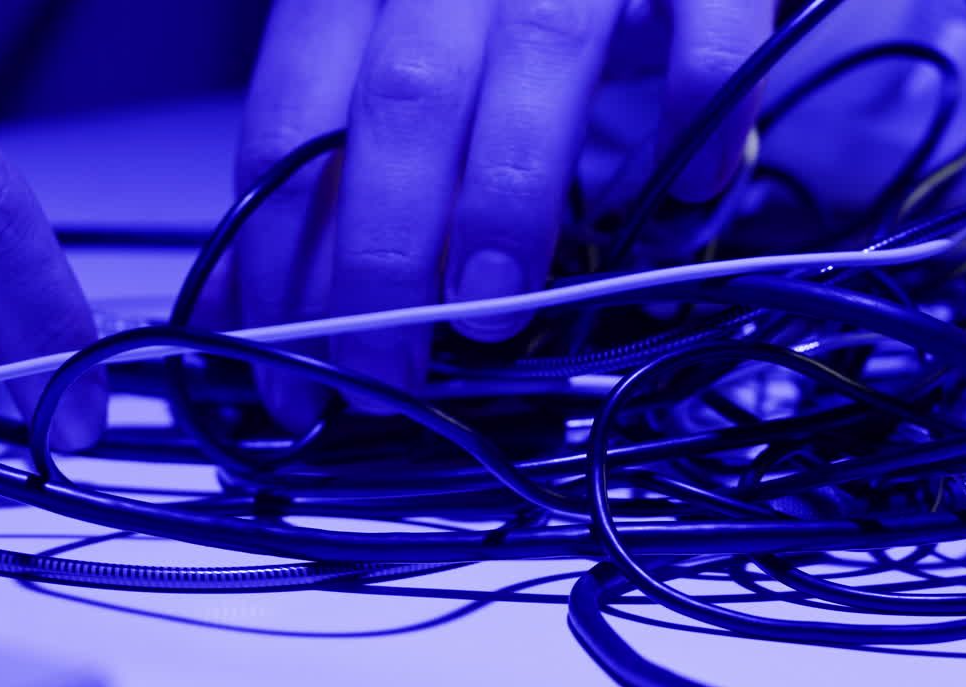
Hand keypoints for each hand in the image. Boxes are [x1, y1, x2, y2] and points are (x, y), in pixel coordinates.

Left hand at [228, 0, 774, 428]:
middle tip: (386, 372)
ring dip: (507, 204)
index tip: (295, 373)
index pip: (290, 129)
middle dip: (382, 262)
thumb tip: (258, 297)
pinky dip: (701, 116)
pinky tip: (693, 191)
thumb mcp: (381, 46)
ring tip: (490, 316)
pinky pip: (707, 24)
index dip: (281, 265)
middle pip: (398, 108)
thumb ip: (327, 150)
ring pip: (536, 59)